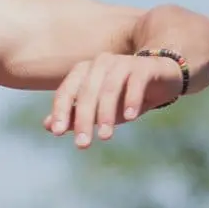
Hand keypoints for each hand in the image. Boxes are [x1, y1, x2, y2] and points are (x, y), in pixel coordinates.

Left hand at [44, 52, 183, 147]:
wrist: (161, 76)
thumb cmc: (123, 95)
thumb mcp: (99, 109)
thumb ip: (74, 115)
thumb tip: (47, 126)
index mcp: (85, 71)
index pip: (67, 91)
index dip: (60, 111)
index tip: (57, 133)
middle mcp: (101, 63)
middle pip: (87, 93)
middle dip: (83, 119)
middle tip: (82, 144)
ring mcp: (123, 63)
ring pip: (109, 88)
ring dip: (106, 114)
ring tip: (105, 136)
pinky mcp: (145, 67)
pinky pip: (135, 82)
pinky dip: (131, 99)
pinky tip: (129, 117)